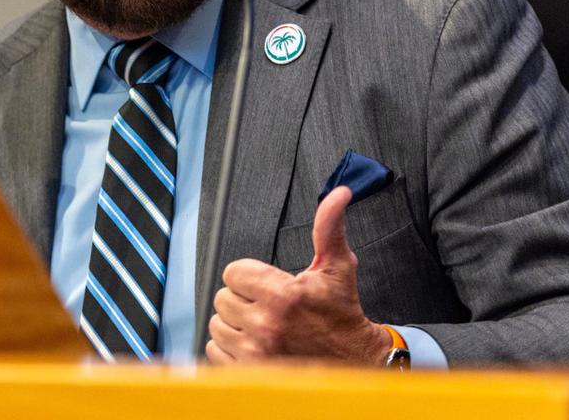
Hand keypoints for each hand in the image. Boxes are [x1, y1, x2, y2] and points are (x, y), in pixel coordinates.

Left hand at [205, 186, 391, 363]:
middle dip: (242, 298)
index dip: (249, 275)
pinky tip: (253, 343)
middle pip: (222, 297)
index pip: (233, 272)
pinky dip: (229, 348)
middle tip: (266, 305)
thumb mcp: (337, 266)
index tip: (267, 284)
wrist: (352, 361)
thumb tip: (338, 195)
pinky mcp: (248, 373)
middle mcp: (265, 324)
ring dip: (234, 323)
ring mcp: (255, 353)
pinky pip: (215, 350)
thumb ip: (328, 227)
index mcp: (282, 295)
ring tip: (260, 324)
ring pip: (217, 324)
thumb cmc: (341, 313)